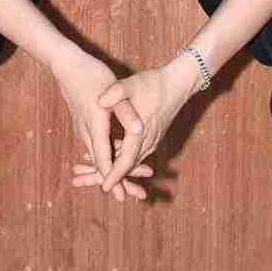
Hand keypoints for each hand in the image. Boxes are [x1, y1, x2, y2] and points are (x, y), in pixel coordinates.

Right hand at [51, 47, 148, 201]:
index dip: (113, 178)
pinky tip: (115, 159)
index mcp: (95, 126)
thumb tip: (139, 129)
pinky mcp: (84, 123)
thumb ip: (126, 112)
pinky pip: (95, 146)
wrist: (67, 65)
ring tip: (125, 184)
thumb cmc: (93, 75)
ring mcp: (83, 128)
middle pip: (101, 162)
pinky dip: (106, 156)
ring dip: (110, 170)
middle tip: (128, 198)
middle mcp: (87, 131)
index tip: (120, 195)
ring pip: (97, 155)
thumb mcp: (114, 90)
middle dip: (114, 181)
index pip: (104, 159)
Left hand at [91, 58, 199, 195]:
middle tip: (92, 184)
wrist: (179, 83)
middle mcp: (148, 140)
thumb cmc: (154, 83)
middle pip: (128, 166)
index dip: (115, 175)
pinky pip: (137, 153)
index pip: (126, 161)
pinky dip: (124, 158)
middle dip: (112, 177)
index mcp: (141, 132)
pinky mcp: (154, 136)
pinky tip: (110, 152)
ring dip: (117, 168)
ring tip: (95, 171)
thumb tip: (99, 101)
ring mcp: (153, 139)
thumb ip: (115, 92)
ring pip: (133, 161)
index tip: (104, 187)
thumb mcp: (132, 84)